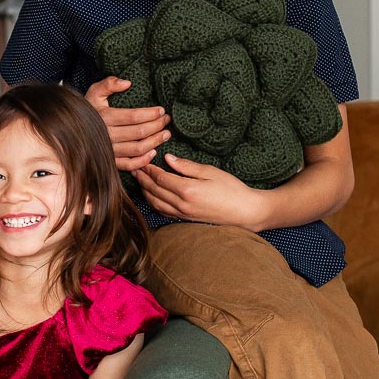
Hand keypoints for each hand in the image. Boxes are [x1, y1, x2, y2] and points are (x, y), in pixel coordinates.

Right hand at [84, 77, 170, 170]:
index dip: (150, 114)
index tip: (161, 110)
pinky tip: (153, 152)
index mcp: (104, 117)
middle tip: (167, 120)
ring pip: (138, 149)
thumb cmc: (88, 109)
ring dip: (155, 142)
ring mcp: (109, 150)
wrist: (72, 130)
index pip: (134, 116)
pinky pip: (129, 165)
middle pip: (139, 132)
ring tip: (165, 134)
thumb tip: (127, 83)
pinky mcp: (110, 161)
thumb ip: (109, 84)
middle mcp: (107, 135)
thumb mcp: (94, 92)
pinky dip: (143, 160)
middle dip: (157, 126)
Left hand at [135, 154, 265, 229]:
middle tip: (134, 168)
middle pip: (154, 191)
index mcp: (187, 190)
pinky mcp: (185, 219)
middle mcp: (182, 204)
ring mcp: (182, 214)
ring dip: (145, 191)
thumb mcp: (211, 172)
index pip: (160, 178)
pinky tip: (151, 195)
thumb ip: (187, 166)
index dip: (150, 169)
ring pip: (155, 203)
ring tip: (139, 180)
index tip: (144, 160)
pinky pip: (163, 211)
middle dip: (142, 179)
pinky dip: (153, 202)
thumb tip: (169, 159)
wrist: (244, 212)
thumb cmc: (232, 189)